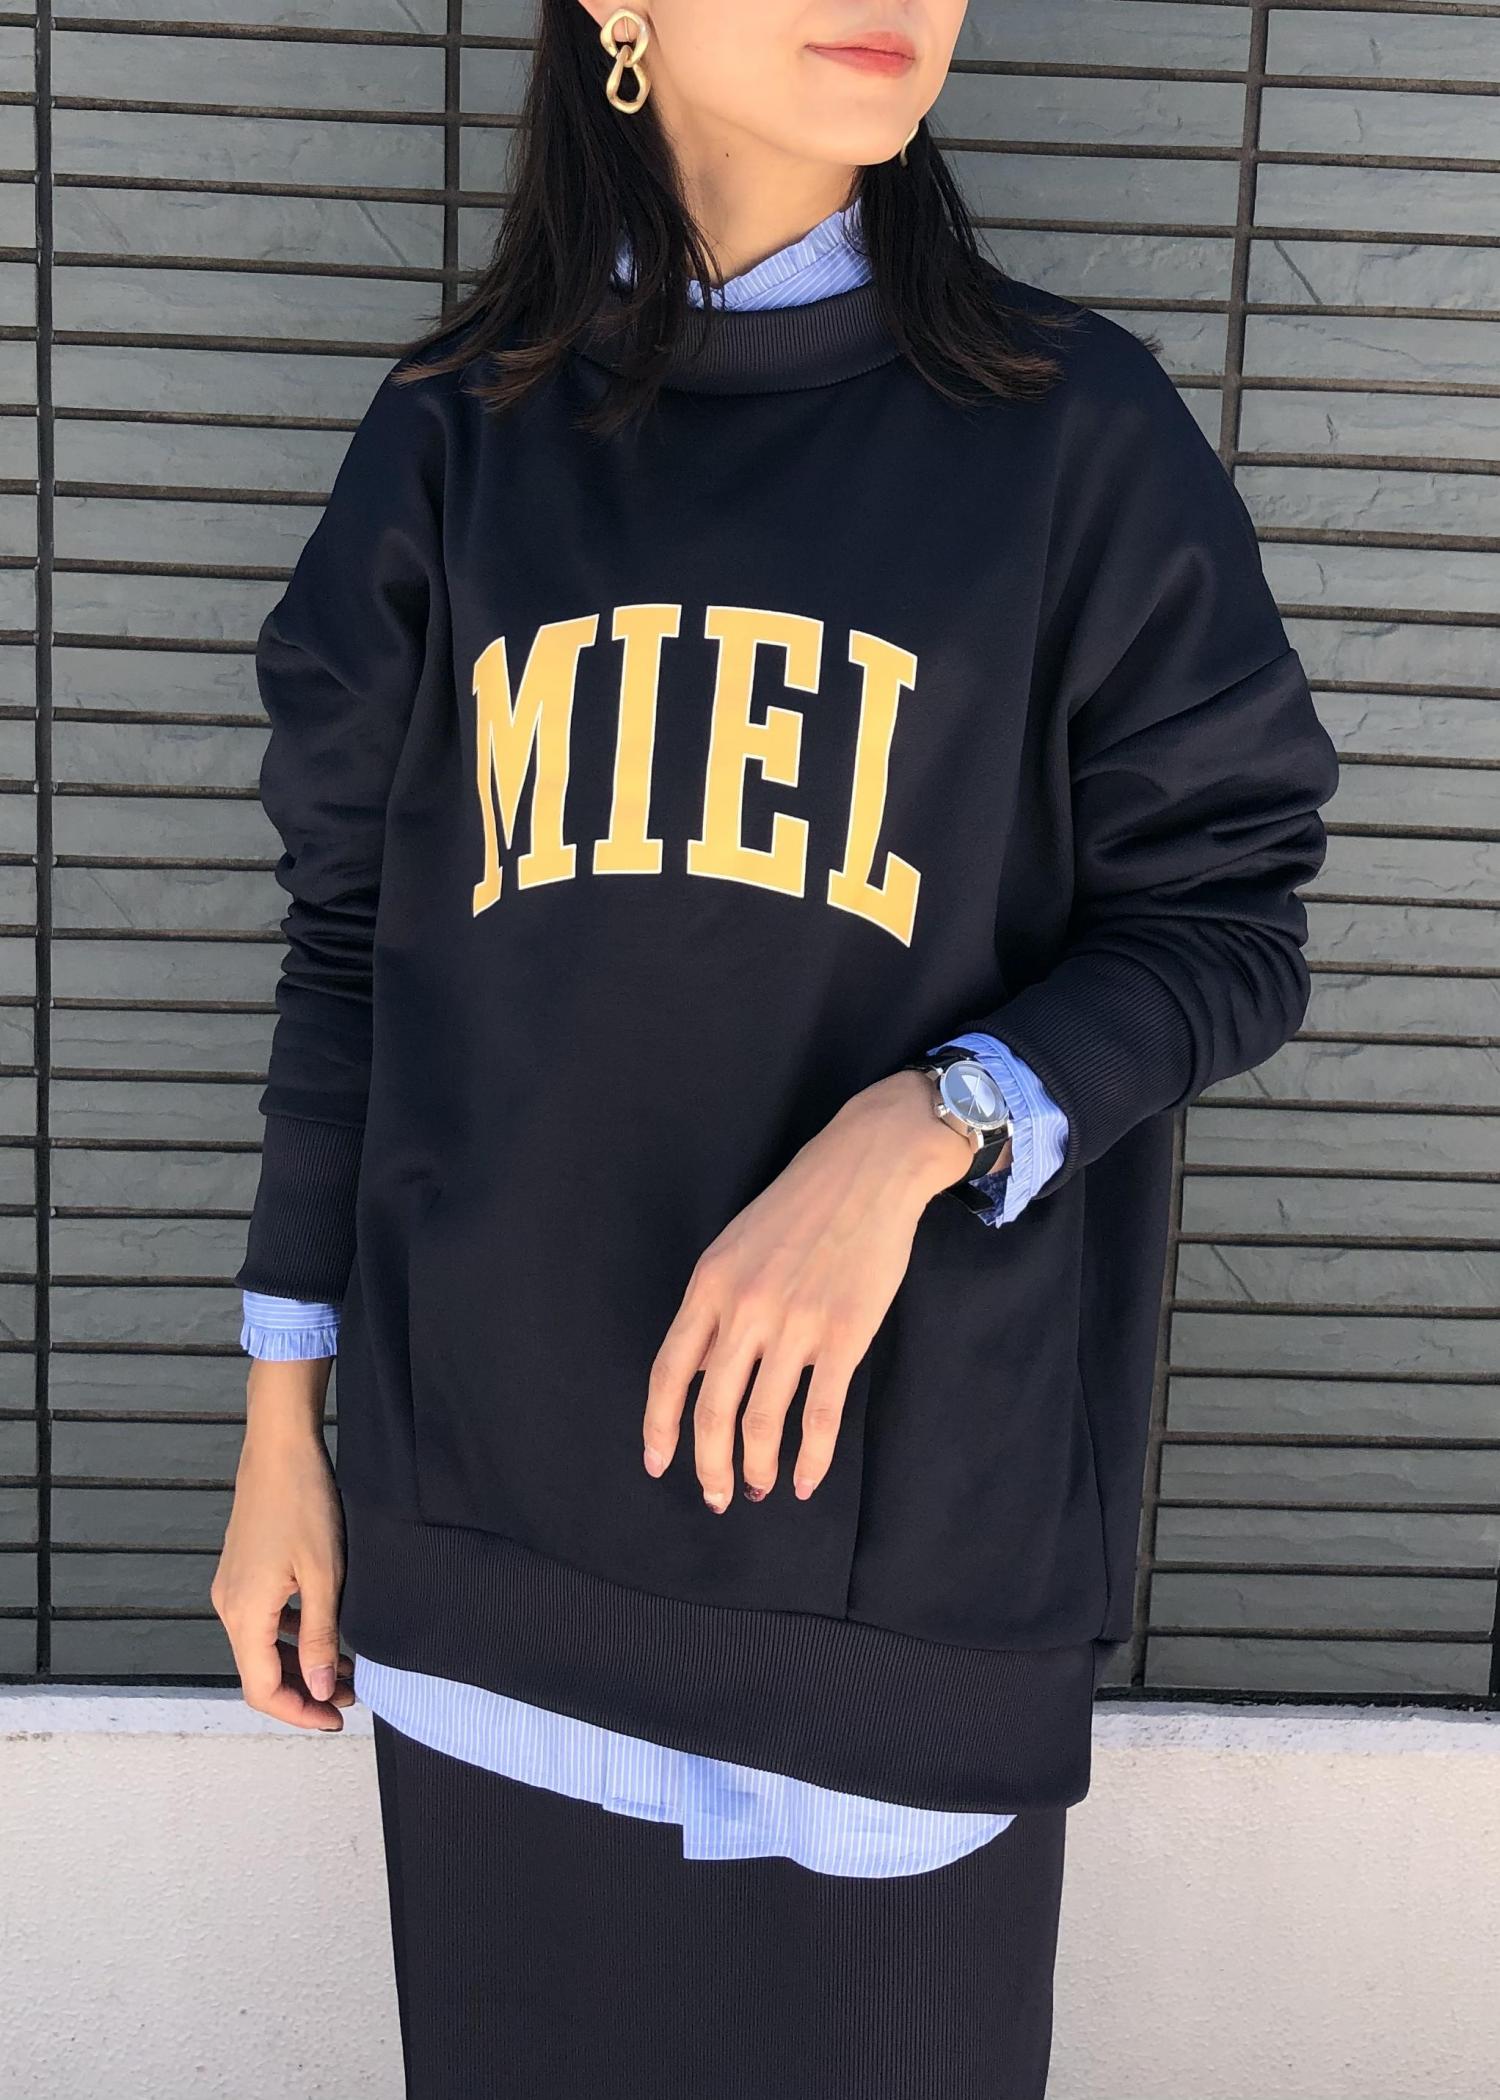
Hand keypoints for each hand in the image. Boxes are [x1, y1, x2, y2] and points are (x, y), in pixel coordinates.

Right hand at [210, 1358, 354, 1730]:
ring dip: (300, 1664)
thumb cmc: (304, 1503)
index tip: (336, 1719)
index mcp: (244, 1613)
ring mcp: (232, 1588)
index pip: (262, 1689)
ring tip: (348, 1669)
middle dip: (304, 1691)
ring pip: (262, 1647)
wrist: (280, 1447)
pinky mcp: (242, 1572)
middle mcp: (229, 1606)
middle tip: (351, 1696)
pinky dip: (291, 1636)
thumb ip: (320, 1637)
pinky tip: (326, 1633)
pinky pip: (263, 1621)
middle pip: (259, 1672)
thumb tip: (321, 1691)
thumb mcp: (325, 1575)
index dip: (299, 1713)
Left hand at [642, 1070, 1006, 1509]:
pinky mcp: (844, 1336)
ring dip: (757, 1468)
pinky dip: (809, 1459)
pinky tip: (805, 1480)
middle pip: (710, 1409)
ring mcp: (794, 1324)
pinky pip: (818, 1415)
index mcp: (709, 1285)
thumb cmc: (800, 1206)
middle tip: (715, 1495)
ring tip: (759, 1489)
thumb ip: (716, 1306)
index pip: (668, 1372)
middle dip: (708, 1465)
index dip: (659, 1427)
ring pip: (761, 1420)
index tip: (658, 1464)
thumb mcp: (735, 1246)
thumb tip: (699, 1372)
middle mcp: (744, 1308)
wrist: (867, 1169)